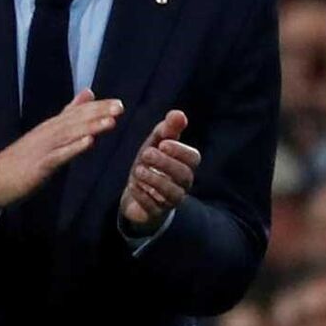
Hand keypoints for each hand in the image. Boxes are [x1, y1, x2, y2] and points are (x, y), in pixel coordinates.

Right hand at [0, 88, 121, 217]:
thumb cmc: (20, 160)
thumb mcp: (45, 136)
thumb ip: (67, 116)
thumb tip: (88, 94)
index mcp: (50, 127)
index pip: (76, 113)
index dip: (97, 107)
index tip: (119, 102)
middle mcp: (47, 133)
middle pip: (75, 120)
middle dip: (98, 113)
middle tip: (120, 106)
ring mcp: (42, 149)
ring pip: (69, 135)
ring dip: (90, 127)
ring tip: (110, 121)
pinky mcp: (38, 166)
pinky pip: (58, 156)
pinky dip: (73, 149)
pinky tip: (89, 143)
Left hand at [119, 110, 200, 235]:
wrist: (137, 190)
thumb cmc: (151, 163)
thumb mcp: (156, 143)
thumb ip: (168, 129)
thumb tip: (178, 114)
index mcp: (186, 164)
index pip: (193, 158)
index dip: (179, 150)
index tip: (163, 143)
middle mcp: (183, 183)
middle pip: (184, 175)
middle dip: (165, 163)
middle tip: (146, 154)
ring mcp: (171, 200)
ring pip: (172, 193)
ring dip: (154, 180)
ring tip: (138, 170)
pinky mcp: (156, 212)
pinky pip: (154, 207)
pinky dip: (143, 195)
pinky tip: (133, 185)